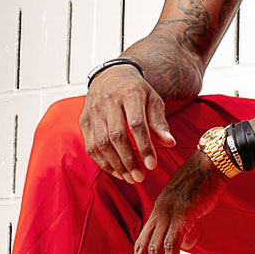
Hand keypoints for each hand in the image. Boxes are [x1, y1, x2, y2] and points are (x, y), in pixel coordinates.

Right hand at [80, 65, 175, 183]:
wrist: (112, 76)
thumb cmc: (137, 92)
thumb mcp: (153, 101)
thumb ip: (159, 122)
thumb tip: (170, 144)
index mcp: (129, 93)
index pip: (136, 124)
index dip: (144, 146)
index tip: (152, 165)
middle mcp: (108, 101)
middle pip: (116, 135)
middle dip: (128, 160)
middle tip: (140, 177)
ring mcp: (93, 110)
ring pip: (101, 143)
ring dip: (116, 164)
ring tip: (129, 178)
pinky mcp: (84, 120)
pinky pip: (90, 146)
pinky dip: (103, 162)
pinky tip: (116, 171)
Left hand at [130, 151, 228, 253]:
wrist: (214, 162)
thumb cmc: (206, 181)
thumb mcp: (193, 208)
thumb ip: (188, 227)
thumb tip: (185, 247)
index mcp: (159, 211)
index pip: (142, 240)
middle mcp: (158, 213)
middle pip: (142, 248)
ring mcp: (168, 214)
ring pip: (155, 251)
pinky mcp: (182, 216)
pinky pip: (172, 245)